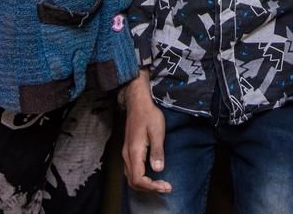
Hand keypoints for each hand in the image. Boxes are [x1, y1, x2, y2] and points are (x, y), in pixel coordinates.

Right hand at [122, 73, 170, 193]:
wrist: (138, 103)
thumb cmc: (148, 115)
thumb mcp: (157, 132)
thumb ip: (157, 151)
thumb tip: (158, 170)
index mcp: (134, 152)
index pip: (138, 179)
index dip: (151, 187)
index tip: (166, 186)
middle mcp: (127, 155)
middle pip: (133, 182)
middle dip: (149, 188)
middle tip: (165, 187)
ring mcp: (126, 153)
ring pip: (131, 177)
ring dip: (144, 185)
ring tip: (160, 184)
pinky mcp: (128, 151)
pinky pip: (131, 171)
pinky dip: (141, 178)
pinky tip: (152, 175)